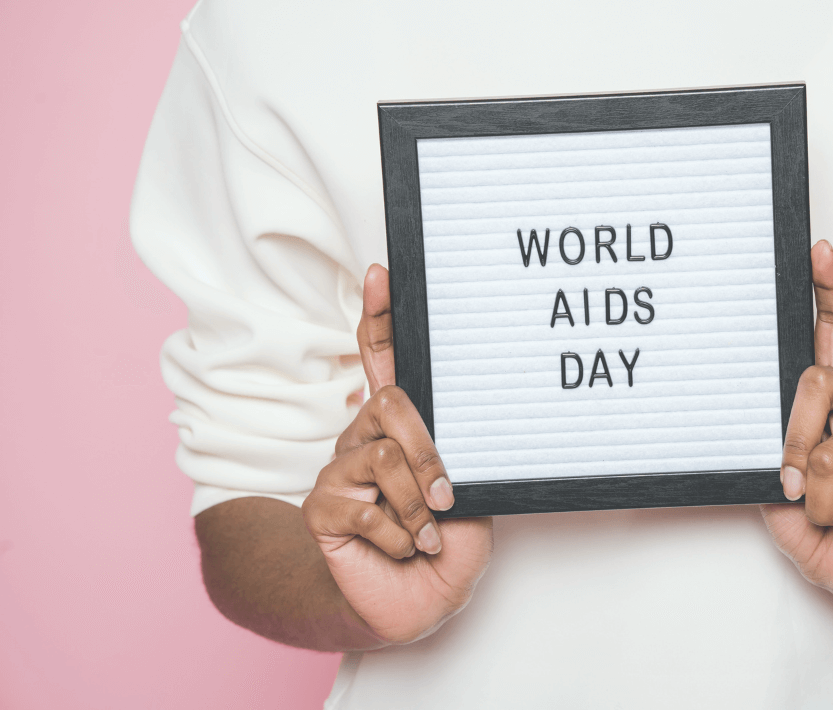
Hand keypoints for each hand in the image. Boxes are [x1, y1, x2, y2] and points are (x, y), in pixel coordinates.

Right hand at [301, 264, 492, 643]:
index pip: (386, 360)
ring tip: (428, 532)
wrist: (421, 601)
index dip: (381, 316)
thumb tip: (454, 425)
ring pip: (382, 456)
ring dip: (418, 504)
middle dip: (426, 451)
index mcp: (402, 427)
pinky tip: (401, 549)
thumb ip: (453, 450)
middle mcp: (365, 438)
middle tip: (448, 498)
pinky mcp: (321, 508)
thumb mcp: (468, 489)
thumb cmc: (448, 542)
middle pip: (390, 403)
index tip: (382, 272)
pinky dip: (397, 535)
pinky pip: (363, 506)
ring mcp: (340, 471)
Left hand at [760, 241, 832, 606]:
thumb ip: (773, 456)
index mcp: (826, 397)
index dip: (825, 288)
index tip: (818, 250)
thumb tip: (777, 447)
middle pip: (815, 384)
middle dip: (792, 444)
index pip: (829, 330)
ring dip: (817, 495)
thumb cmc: (814, 519)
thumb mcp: (775, 487)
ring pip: (826, 450)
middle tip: (794, 484)